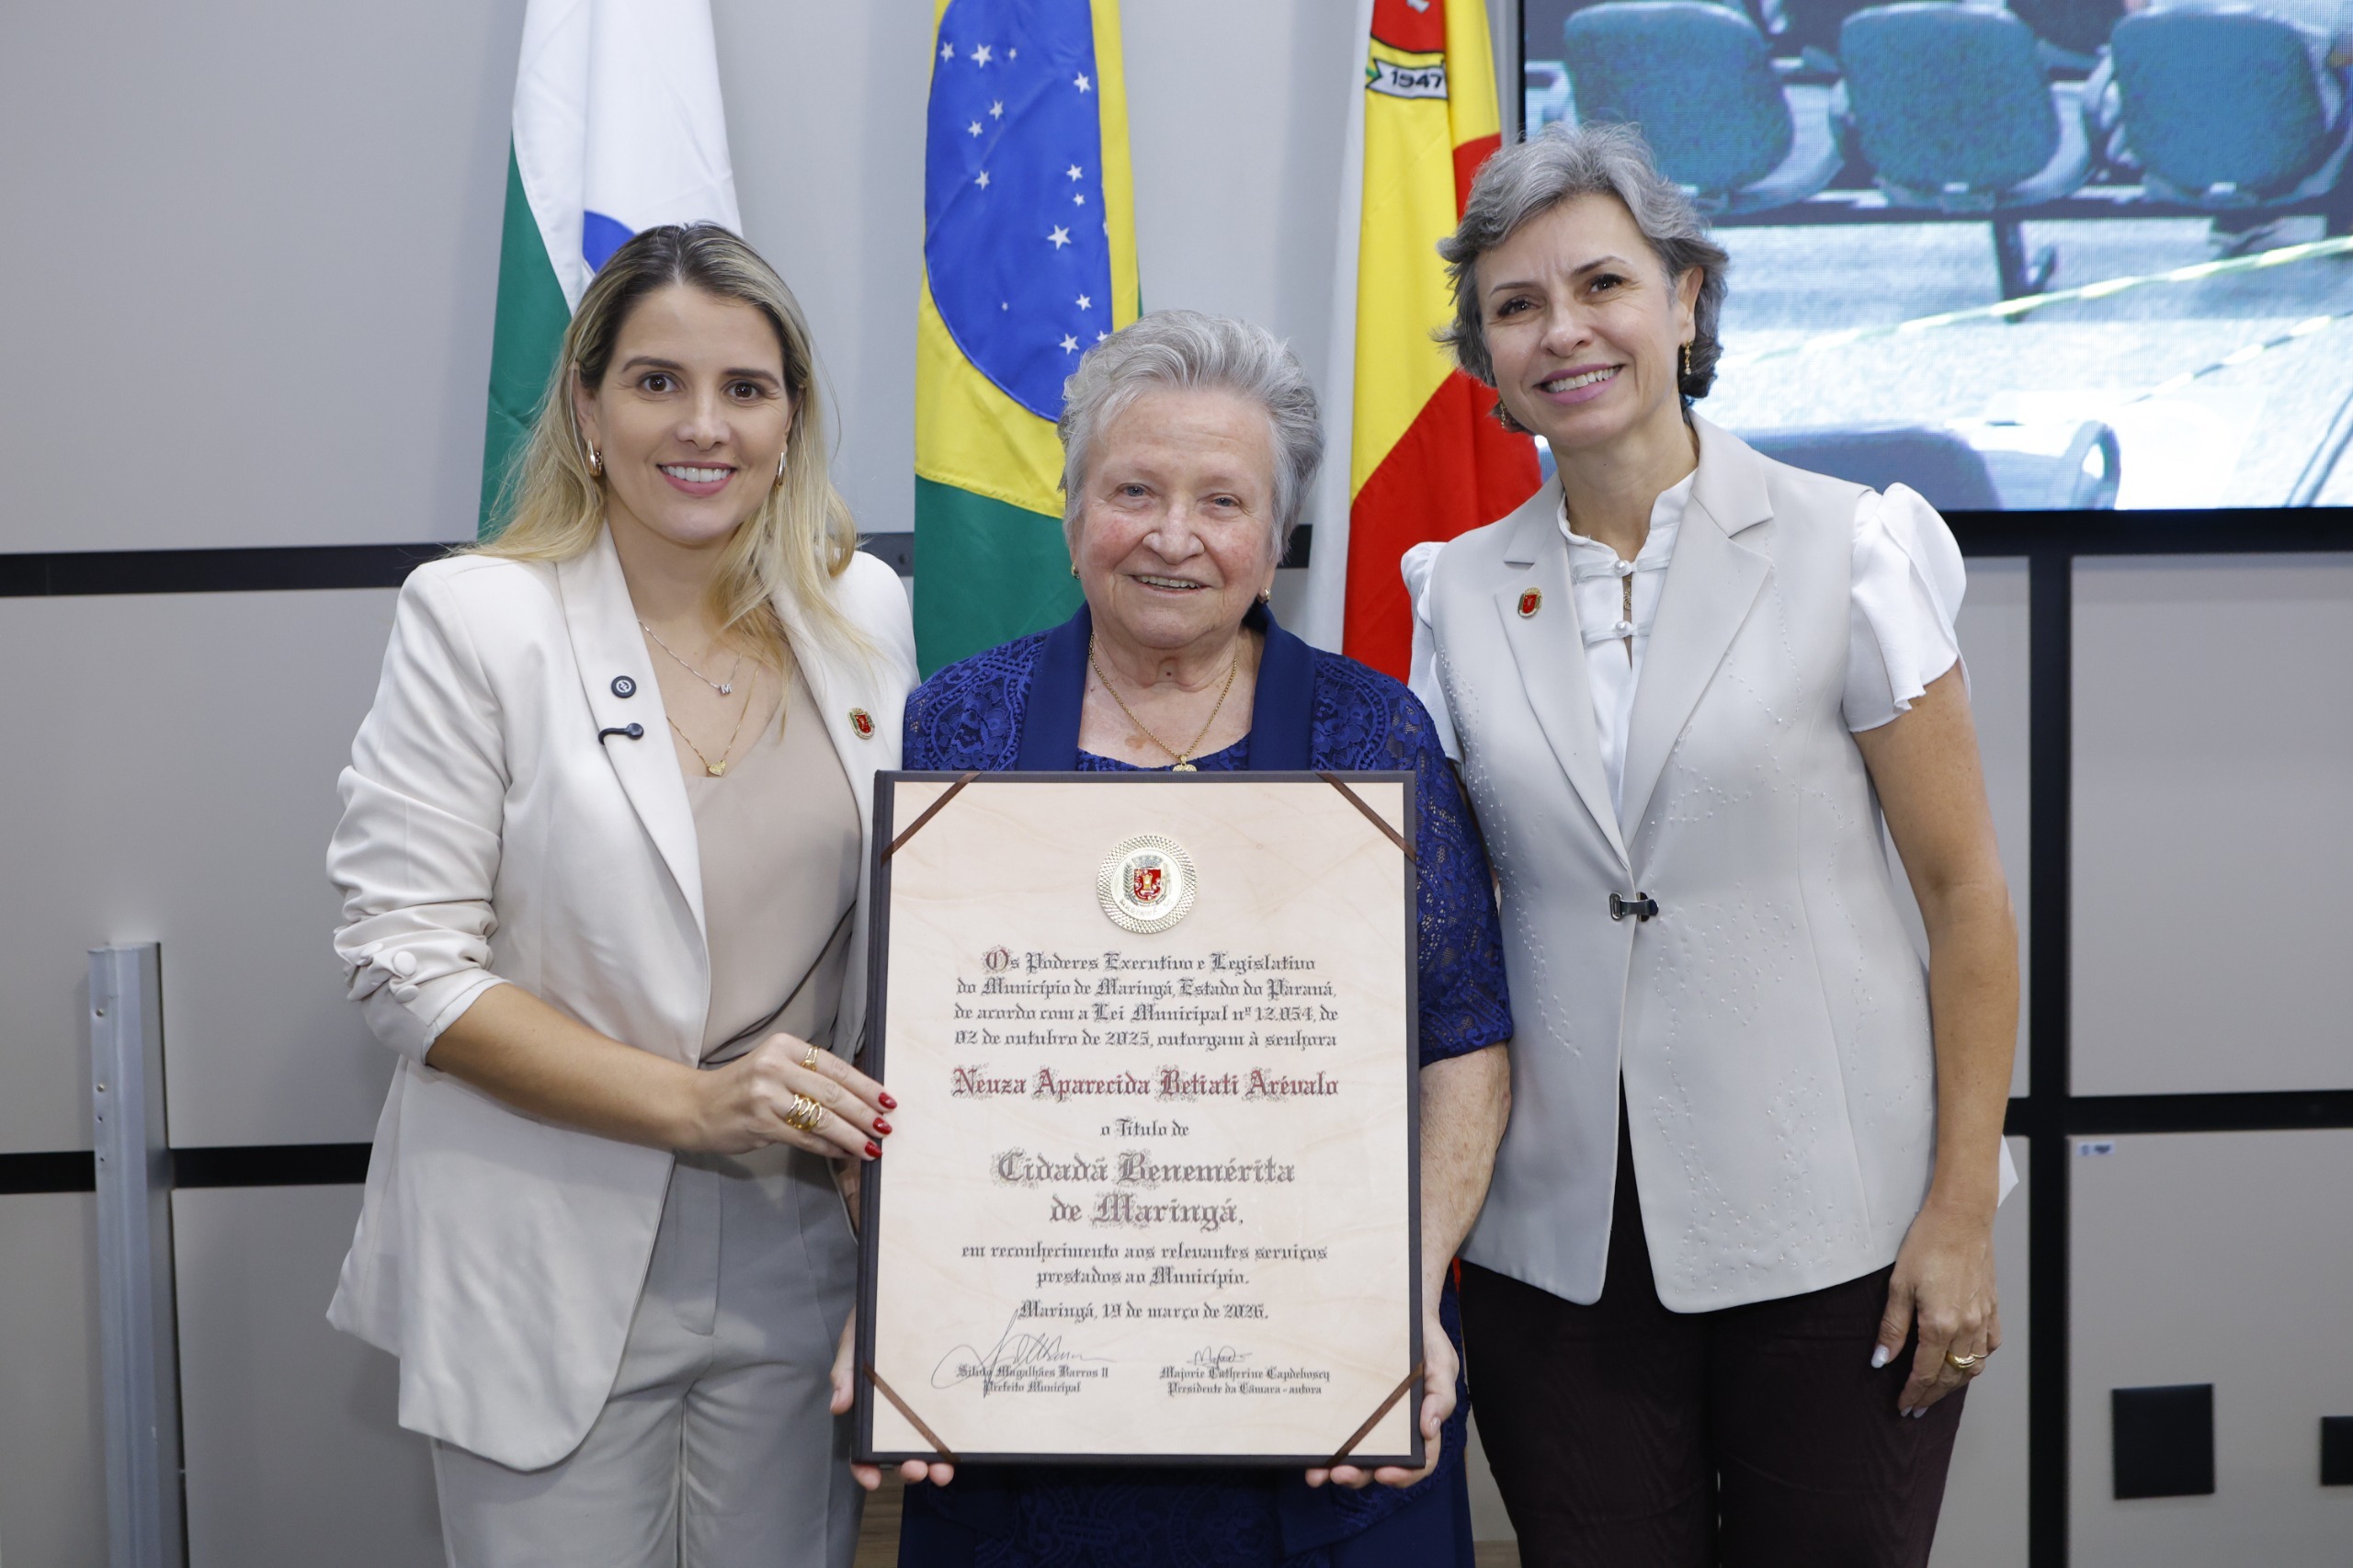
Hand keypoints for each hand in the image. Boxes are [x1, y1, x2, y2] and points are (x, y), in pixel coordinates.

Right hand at [681, 1034, 893, 1161]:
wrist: (695, 1106)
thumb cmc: (742, 1088)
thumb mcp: (775, 1067)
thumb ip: (810, 1076)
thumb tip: (859, 1097)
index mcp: (784, 1046)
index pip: (836, 1067)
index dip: (866, 1086)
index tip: (887, 1101)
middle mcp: (775, 1066)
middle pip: (834, 1093)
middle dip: (865, 1114)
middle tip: (885, 1127)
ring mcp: (766, 1095)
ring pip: (822, 1118)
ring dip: (852, 1136)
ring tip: (871, 1147)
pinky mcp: (760, 1123)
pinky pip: (805, 1138)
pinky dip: (828, 1147)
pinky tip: (843, 1153)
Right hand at [832, 1312, 954, 1490]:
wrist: (913, 1284)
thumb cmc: (878, 1313)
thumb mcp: (855, 1337)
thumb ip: (845, 1369)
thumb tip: (838, 1407)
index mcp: (874, 1404)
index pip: (864, 1446)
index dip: (865, 1468)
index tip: (872, 1479)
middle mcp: (902, 1410)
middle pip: (902, 1451)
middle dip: (910, 1469)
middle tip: (918, 1469)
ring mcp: (931, 1402)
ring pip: (933, 1445)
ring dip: (937, 1463)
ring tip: (944, 1469)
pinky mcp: (955, 1390)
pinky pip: (960, 1420)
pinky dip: (962, 1437)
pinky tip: (968, 1442)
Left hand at [1305, 1314, 1453, 1489]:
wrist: (1396, 1306)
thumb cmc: (1424, 1339)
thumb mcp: (1441, 1362)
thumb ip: (1442, 1395)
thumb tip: (1429, 1429)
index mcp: (1417, 1425)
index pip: (1416, 1462)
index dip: (1403, 1474)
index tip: (1385, 1474)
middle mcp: (1389, 1428)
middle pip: (1376, 1465)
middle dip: (1357, 1476)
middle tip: (1339, 1475)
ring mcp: (1364, 1417)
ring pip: (1349, 1454)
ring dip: (1332, 1469)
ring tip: (1316, 1472)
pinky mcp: (1342, 1402)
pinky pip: (1330, 1428)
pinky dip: (1318, 1442)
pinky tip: (1303, 1445)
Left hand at [1878, 1196, 1999, 1416]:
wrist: (1961, 1218)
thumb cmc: (1926, 1245)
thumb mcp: (1899, 1285)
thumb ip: (1892, 1327)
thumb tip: (1881, 1361)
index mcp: (1940, 1324)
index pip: (1925, 1373)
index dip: (1913, 1393)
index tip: (1903, 1407)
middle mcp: (1967, 1328)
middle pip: (1950, 1376)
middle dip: (1932, 1396)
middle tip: (1916, 1408)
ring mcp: (1984, 1320)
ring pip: (1973, 1367)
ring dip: (1954, 1384)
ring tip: (1936, 1392)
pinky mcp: (1993, 1309)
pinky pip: (1989, 1348)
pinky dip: (1977, 1362)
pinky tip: (1965, 1363)